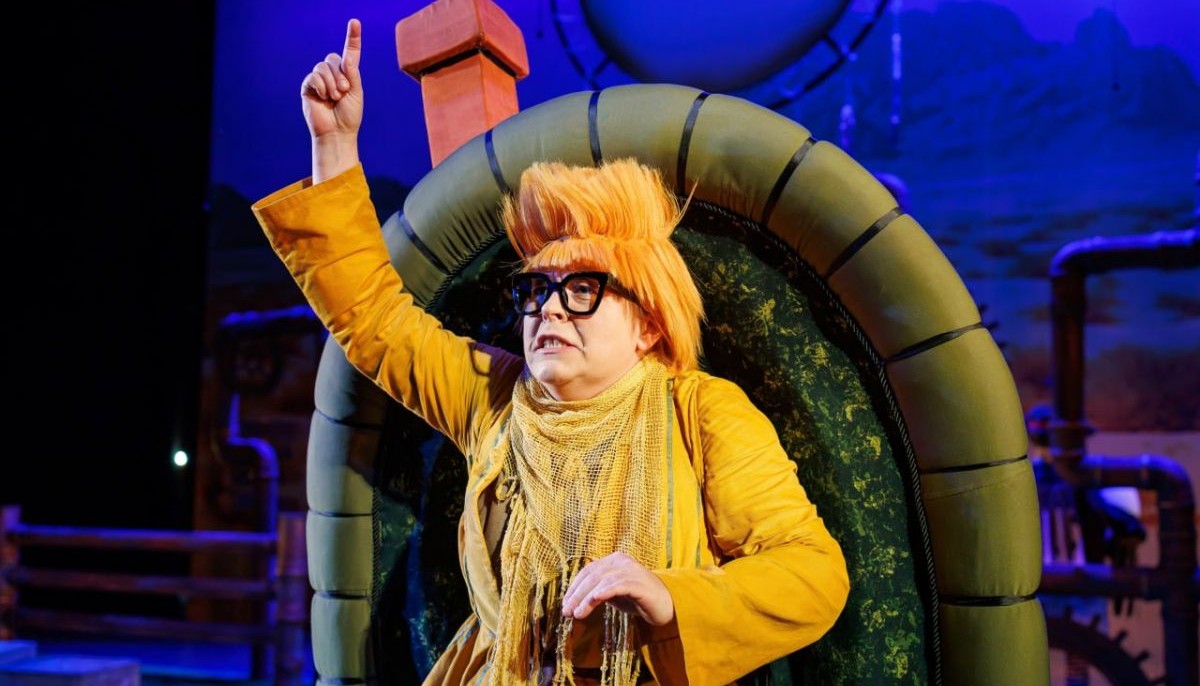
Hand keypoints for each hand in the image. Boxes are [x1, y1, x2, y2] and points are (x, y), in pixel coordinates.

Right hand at [301, 18, 362, 180]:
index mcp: (348, 75)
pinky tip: (324, 97)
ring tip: (335, 97)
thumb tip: (345, 57)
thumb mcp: (356, 92)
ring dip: (332, 82)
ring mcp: (319, 80)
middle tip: (344, 92)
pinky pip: (313, 76)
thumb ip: (352, 73)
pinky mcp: (308, 87)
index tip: (355, 22)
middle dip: (341, 75)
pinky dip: (321, 85)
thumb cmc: (349, 116)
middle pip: (333, 58)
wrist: (337, 133)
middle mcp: (333, 75)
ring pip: (323, 66)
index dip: (352, 37)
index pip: (350, 52)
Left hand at [561, 551, 674, 626]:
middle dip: (577, 595)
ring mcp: (631, 571)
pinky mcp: (640, 584)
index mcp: (613, 561)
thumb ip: (597, 592)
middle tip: (566, 612)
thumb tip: (573, 602)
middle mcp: (621, 562)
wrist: (666, 605)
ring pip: (602, 581)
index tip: (565, 605)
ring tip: (577, 614)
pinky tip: (595, 599)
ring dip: (586, 599)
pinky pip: (619, 585)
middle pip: (592, 576)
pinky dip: (605, 591)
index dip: (574, 588)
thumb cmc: (638, 599)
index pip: (588, 571)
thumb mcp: (613, 594)